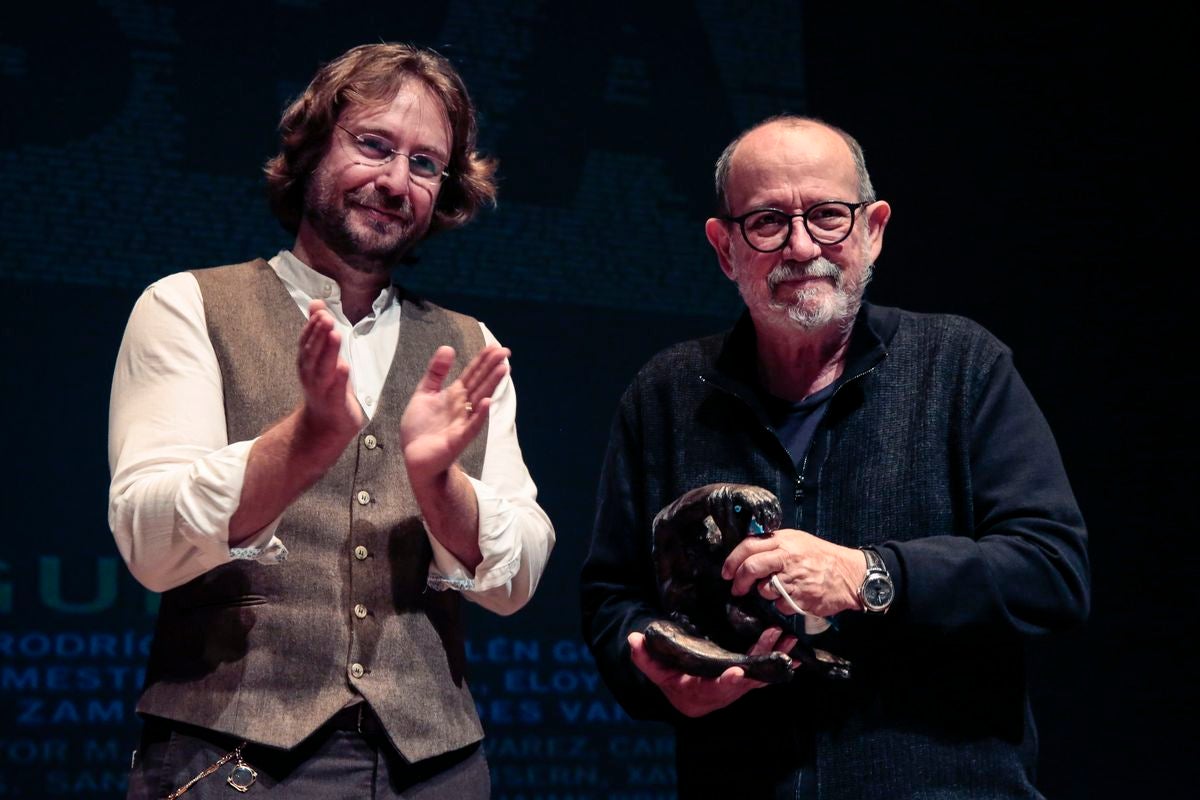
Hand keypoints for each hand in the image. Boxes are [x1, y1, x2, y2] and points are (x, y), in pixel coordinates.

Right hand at [297, 300, 362, 442]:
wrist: (325, 425)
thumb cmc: (326, 386)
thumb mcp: (322, 355)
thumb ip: (319, 330)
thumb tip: (316, 303)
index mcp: (307, 361)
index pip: (307, 340)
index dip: (313, 326)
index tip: (320, 310)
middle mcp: (310, 374)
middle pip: (313, 352)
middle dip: (319, 334)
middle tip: (327, 318)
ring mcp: (321, 389)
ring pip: (323, 368)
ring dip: (328, 352)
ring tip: (335, 335)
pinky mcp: (334, 403)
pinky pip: (336, 390)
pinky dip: (339, 378)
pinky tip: (344, 367)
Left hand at [400, 344, 509, 485]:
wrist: (415, 457)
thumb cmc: (421, 428)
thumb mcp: (424, 393)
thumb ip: (436, 372)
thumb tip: (448, 347)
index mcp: (454, 395)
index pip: (472, 374)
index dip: (482, 360)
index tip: (495, 346)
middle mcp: (462, 406)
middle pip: (479, 383)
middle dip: (492, 367)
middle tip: (505, 352)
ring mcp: (462, 422)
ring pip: (480, 400)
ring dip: (492, 385)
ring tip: (503, 369)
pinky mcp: (458, 439)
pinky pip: (471, 426)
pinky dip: (480, 414)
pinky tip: (488, 402)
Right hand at [628, 627, 794, 717]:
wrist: (685, 695)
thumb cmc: (670, 680)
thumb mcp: (655, 669)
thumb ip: (644, 657)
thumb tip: (633, 639)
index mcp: (700, 692)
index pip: (714, 690)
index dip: (726, 682)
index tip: (737, 673)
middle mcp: (723, 694)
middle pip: (745, 683)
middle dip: (762, 666)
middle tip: (777, 648)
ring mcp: (737, 688)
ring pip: (759, 677)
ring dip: (775, 659)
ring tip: (789, 641)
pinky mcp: (746, 680)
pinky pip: (764, 672)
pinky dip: (778, 662)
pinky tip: (792, 650)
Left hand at [722, 528, 864, 617]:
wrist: (851, 574)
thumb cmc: (822, 558)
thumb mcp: (798, 541)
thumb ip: (774, 545)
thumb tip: (746, 554)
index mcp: (785, 540)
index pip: (749, 545)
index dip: (732, 560)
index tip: (726, 572)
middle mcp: (788, 556)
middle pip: (752, 566)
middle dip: (739, 581)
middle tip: (736, 589)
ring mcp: (796, 577)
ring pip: (765, 589)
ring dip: (765, 593)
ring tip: (778, 590)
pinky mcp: (803, 596)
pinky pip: (781, 604)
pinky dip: (783, 605)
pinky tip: (794, 597)